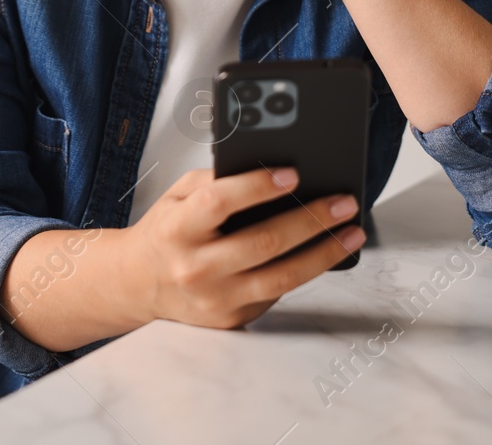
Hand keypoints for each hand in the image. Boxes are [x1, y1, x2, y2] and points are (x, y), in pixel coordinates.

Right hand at [125, 167, 363, 329]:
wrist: (139, 285)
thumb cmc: (166, 232)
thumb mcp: (177, 196)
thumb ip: (215, 182)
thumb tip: (270, 172)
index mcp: (176, 229)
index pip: (218, 203)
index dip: (256, 187)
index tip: (292, 173)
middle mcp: (195, 267)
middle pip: (263, 242)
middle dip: (310, 219)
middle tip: (343, 201)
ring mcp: (215, 298)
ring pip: (282, 276)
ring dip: (324, 252)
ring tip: (352, 231)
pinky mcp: (232, 319)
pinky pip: (278, 293)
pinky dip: (306, 270)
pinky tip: (327, 251)